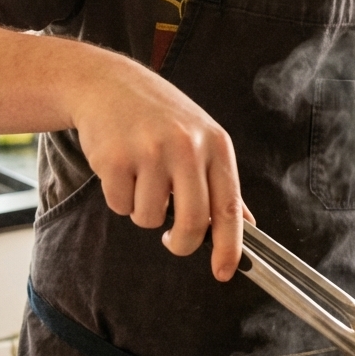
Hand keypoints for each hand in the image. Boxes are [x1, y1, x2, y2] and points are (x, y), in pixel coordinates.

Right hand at [71, 51, 250, 279]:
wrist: (108, 84)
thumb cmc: (159, 116)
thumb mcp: (201, 138)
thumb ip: (221, 183)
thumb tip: (246, 225)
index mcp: (215, 145)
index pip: (229, 207)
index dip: (230, 246)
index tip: (225, 272)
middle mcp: (187, 147)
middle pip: (192, 223)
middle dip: (182, 244)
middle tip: (173, 240)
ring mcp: (150, 152)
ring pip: (151, 219)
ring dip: (144, 211)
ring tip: (141, 179)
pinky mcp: (115, 158)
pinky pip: (120, 206)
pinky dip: (119, 198)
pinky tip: (121, 169)